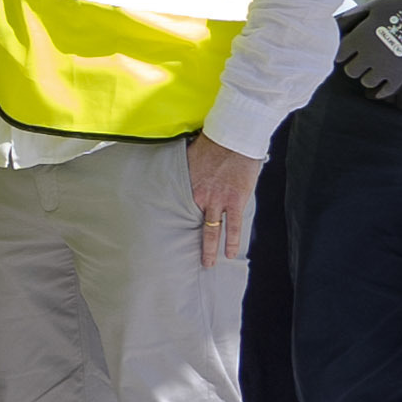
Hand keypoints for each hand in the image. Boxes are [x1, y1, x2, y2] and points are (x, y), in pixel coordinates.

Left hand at [184, 132, 257, 269]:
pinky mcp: (235, 201)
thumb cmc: (213, 142)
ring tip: (207, 264)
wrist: (234, 137)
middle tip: (181, 259)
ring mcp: (218, 200)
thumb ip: (186, 169)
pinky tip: (231, 254)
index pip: (177, 209)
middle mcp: (200, 196)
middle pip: (190, 224)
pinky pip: (233, 226)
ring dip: (209, 249)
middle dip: (186, 242)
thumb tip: (177, 170)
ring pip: (212, 230)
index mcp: (187, 185)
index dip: (172, 223)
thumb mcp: (191, 156)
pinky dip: (233, 241)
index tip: (165, 236)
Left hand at [333, 0, 401, 108]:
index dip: (344, 53)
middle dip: (356, 66)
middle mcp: (368, 55)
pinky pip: (385, 91)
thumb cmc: (400, 6)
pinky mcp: (401, 77)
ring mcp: (385, 68)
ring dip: (370, 76)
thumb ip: (351, 18)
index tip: (349, 53)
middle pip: (351, 71)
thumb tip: (333, 25)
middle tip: (362, 61)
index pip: (340, 54)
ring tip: (376, 69)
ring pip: (367, 82)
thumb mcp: (372, 7)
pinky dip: (382, 89)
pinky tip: (384, 82)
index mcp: (358, 38)